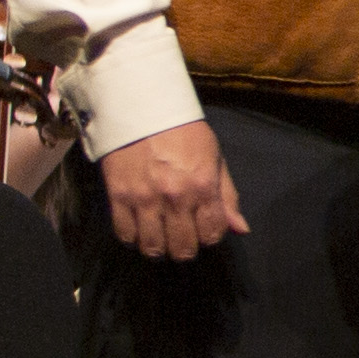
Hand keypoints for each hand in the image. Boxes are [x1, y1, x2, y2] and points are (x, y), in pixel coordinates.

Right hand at [99, 118, 249, 262]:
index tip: (204, 228)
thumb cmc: (184, 133)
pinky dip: (132, 238)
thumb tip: (240, 230)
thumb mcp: (214, 158)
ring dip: (159, 248)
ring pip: (152, 247)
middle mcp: (175, 196)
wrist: (143, 108)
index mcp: (202, 186)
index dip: (210, 236)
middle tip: (182, 237)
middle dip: (186, 248)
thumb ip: (227, 197)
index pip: (212, 234)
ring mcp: (144, 198)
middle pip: (182, 248)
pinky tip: (139, 228)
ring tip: (160, 236)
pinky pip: (124, 234)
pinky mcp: (118, 195)